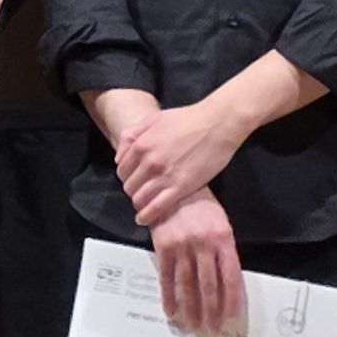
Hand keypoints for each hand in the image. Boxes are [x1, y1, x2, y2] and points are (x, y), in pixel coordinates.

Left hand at [113, 94, 248, 225]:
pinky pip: (156, 208)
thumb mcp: (154, 118)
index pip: (122, 171)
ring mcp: (165, 176)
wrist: (218, 124)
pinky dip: (147, 216)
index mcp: (141, 144)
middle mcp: (149, 162)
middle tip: (141, 192)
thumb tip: (119, 157)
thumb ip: (132, 135)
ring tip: (143, 205)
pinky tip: (144, 218)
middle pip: (129, 186)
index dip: (126, 177)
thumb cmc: (188, 119)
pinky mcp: (181, 187)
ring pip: (139, 199)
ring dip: (139, 204)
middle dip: (133, 191)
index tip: (133, 180)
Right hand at [146, 192, 245, 336]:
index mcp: (223, 239)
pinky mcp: (164, 247)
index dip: (231, 299)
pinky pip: (167, 277)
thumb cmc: (201, 205)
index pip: (230, 276)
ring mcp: (182, 246)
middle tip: (213, 328)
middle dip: (211, 310)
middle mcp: (203, 244)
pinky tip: (172, 311)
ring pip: (188, 285)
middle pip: (209, 285)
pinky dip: (169, 296)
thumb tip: (229, 283)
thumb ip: (225, 251)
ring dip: (191, 308)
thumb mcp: (221, 223)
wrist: (172, 188)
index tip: (231, 317)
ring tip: (193, 326)